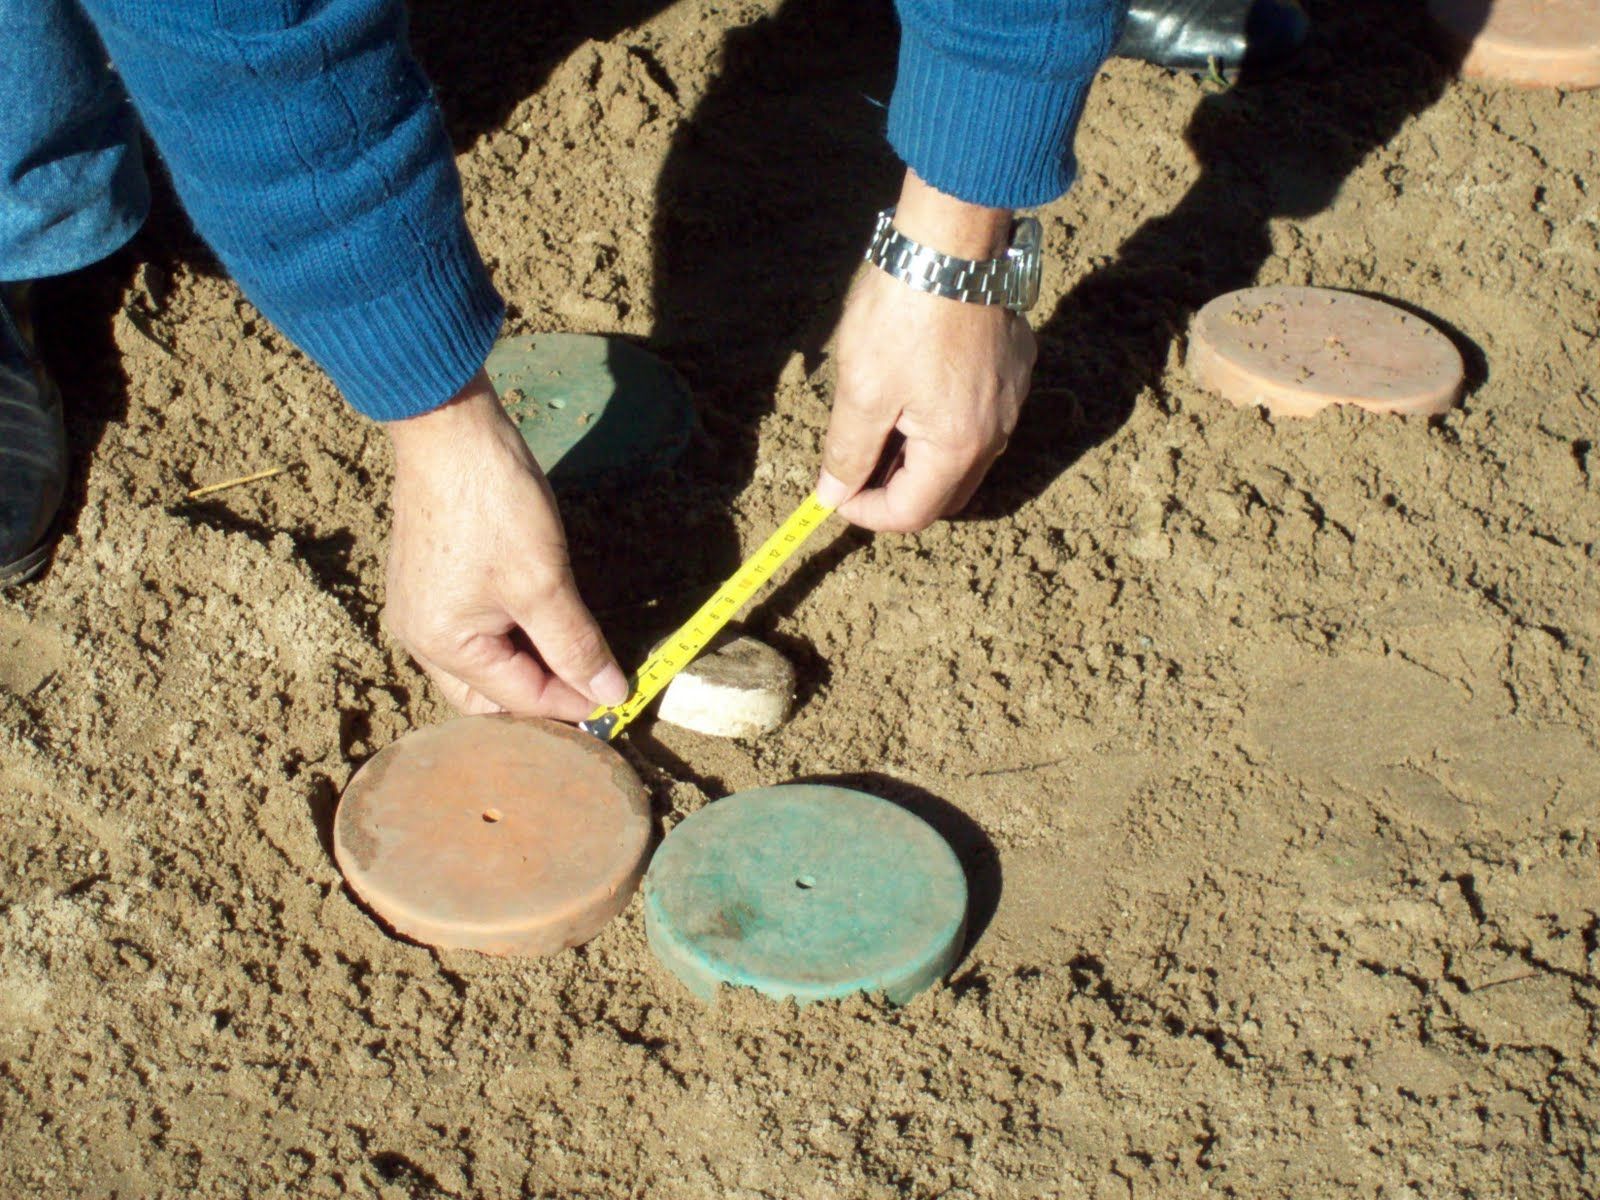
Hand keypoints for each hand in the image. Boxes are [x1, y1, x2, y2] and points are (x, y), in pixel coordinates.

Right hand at [382, 372, 628, 718]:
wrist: (450, 429)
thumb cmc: (494, 504)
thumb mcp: (545, 582)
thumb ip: (576, 645)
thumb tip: (609, 693)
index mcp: (442, 645)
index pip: (517, 699)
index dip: (571, 703)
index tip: (617, 700)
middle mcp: (420, 637)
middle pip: (488, 695)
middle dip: (540, 697)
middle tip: (594, 685)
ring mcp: (420, 608)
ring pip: (480, 665)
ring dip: (526, 667)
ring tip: (575, 656)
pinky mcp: (428, 582)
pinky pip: (471, 631)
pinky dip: (509, 638)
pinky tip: (543, 624)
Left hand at [817, 171, 1035, 531]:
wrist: (951, 237)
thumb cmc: (903, 312)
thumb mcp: (861, 389)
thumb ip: (848, 451)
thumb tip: (833, 494)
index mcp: (960, 446)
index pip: (913, 513)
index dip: (866, 512)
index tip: (833, 491)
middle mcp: (997, 432)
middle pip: (944, 492)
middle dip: (895, 489)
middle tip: (853, 460)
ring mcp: (1012, 398)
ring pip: (963, 455)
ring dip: (919, 455)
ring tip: (879, 420)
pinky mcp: (1015, 365)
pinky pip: (979, 414)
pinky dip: (943, 419)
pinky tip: (913, 384)